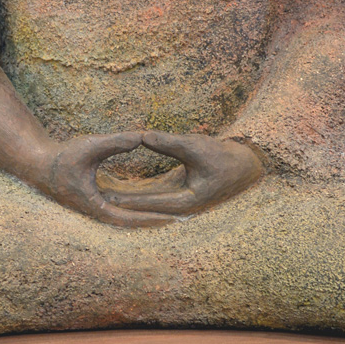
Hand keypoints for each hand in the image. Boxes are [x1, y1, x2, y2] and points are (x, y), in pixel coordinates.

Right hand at [36, 132, 174, 227]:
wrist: (37, 163)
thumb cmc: (60, 156)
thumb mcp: (90, 146)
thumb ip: (115, 142)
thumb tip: (141, 136)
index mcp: (95, 206)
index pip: (128, 219)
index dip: (151, 218)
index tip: (172, 219)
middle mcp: (96, 212)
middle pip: (131, 222)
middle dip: (154, 221)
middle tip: (181, 220)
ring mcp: (95, 208)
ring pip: (126, 217)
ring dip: (146, 217)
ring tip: (173, 215)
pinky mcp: (95, 200)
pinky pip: (120, 209)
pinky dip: (136, 208)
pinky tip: (152, 204)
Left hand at [100, 131, 263, 216]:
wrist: (248, 164)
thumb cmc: (226, 156)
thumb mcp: (196, 146)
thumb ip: (168, 143)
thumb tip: (142, 135)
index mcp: (187, 202)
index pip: (151, 202)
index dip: (128, 198)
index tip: (107, 194)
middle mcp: (182, 207)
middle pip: (146, 207)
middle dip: (123, 203)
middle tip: (96, 198)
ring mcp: (182, 202)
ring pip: (150, 203)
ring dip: (129, 200)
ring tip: (103, 193)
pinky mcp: (181, 193)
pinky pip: (157, 196)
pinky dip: (141, 193)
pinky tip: (124, 188)